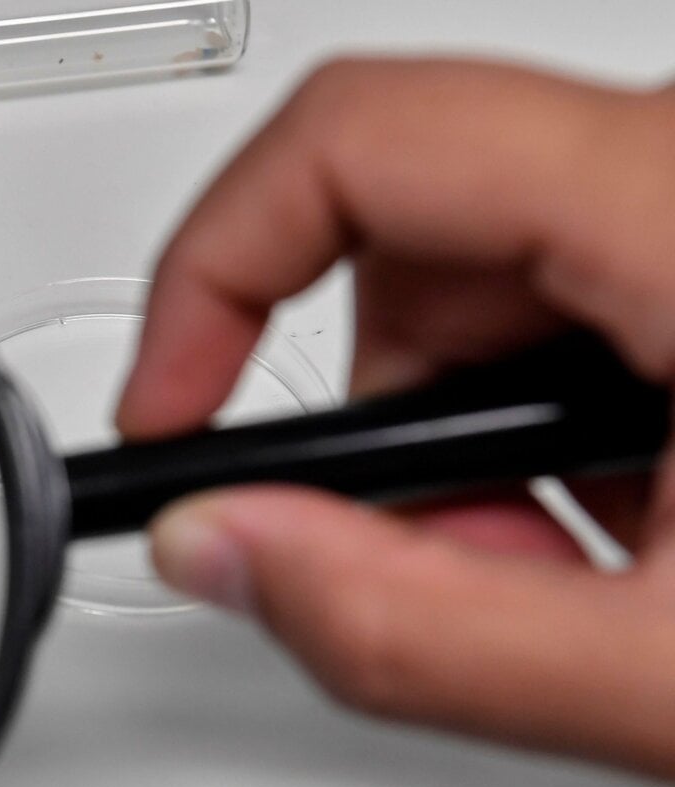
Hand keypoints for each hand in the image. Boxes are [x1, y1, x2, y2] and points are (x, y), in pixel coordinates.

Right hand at [119, 58, 674, 775]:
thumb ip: (416, 631)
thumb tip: (222, 555)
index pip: (358, 139)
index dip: (214, 270)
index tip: (174, 404)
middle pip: (413, 229)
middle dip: (377, 421)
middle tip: (430, 558)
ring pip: (490, 274)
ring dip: (469, 443)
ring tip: (571, 576)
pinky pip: (579, 289)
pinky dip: (550, 423)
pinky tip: (632, 534)